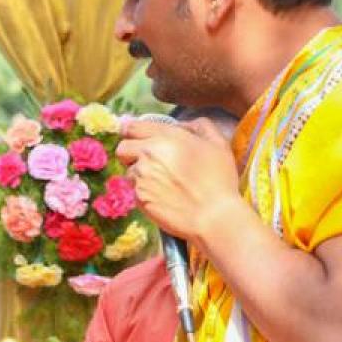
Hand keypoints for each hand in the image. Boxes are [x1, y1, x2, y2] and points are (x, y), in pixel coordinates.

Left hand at [115, 117, 240, 243]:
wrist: (213, 216)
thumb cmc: (219, 180)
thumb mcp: (218, 144)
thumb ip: (201, 127)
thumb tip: (184, 125)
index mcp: (166, 137)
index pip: (132, 127)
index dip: (134, 133)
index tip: (140, 140)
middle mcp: (148, 153)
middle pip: (122, 148)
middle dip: (131, 153)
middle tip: (147, 161)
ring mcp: (141, 176)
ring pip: (128, 170)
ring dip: (139, 174)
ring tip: (161, 182)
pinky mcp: (138, 196)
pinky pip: (133, 190)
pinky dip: (144, 192)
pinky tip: (162, 196)